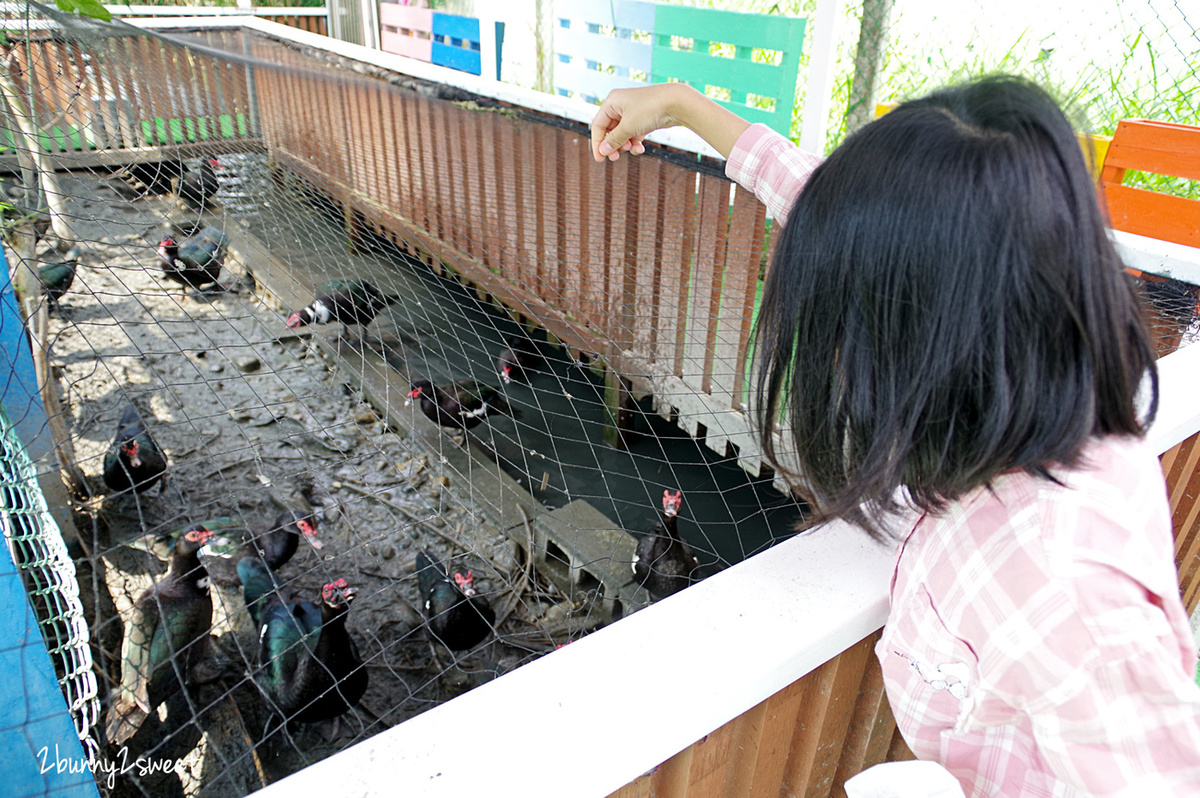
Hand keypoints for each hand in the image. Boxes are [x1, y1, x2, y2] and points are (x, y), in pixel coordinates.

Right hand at [589, 83, 751, 162]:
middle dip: (612, 145)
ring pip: (622, 134)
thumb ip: (614, 140)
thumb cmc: (650, 109)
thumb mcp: (629, 127)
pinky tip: (640, 149)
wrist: (677, 102)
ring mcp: (633, 113)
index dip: (597, 143)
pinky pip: (633, 134)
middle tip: (615, 158)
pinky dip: (634, 143)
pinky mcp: (643, 120)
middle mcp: (620, 106)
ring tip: (631, 149)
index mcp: (612, 101)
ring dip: (624, 145)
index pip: (598, 125)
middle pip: (609, 131)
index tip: (600, 159)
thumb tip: (603, 151)